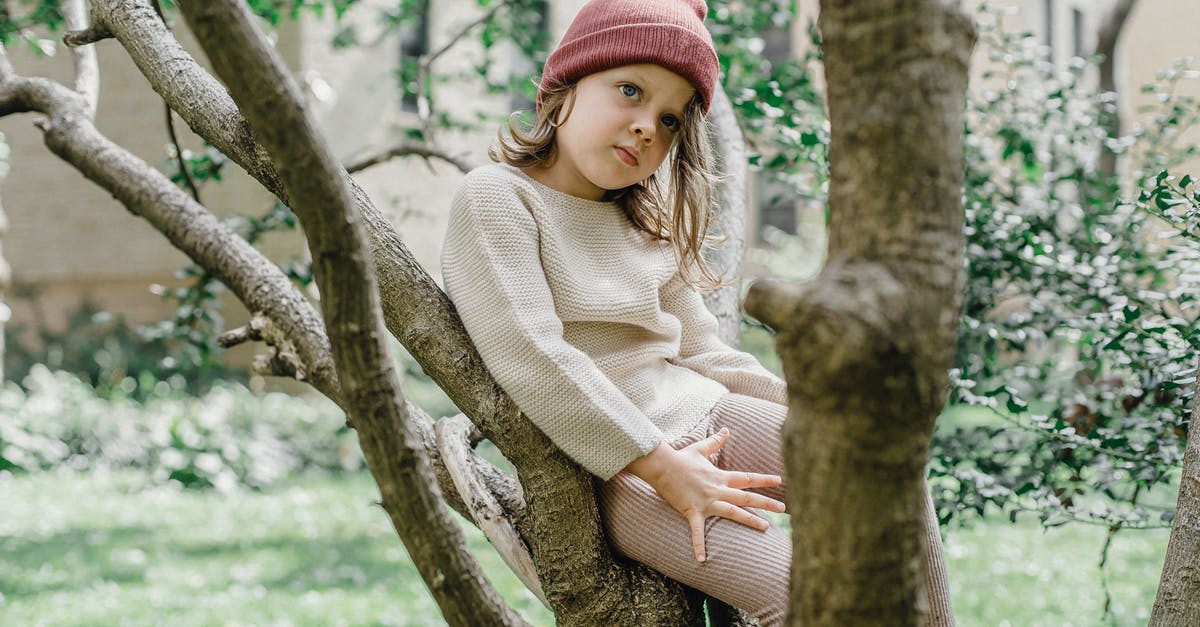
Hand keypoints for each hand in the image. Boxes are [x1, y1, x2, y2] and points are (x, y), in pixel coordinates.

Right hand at [623, 428, 784, 562]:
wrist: (662, 466)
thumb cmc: (680, 458)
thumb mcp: (700, 448)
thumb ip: (715, 441)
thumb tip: (726, 430)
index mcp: (720, 477)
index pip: (747, 478)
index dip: (764, 480)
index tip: (779, 482)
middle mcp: (717, 490)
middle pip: (746, 497)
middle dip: (766, 503)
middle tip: (783, 509)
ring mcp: (706, 502)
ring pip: (732, 512)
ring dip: (749, 520)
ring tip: (765, 527)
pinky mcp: (692, 512)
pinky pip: (697, 532)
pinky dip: (699, 546)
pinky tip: (702, 560)